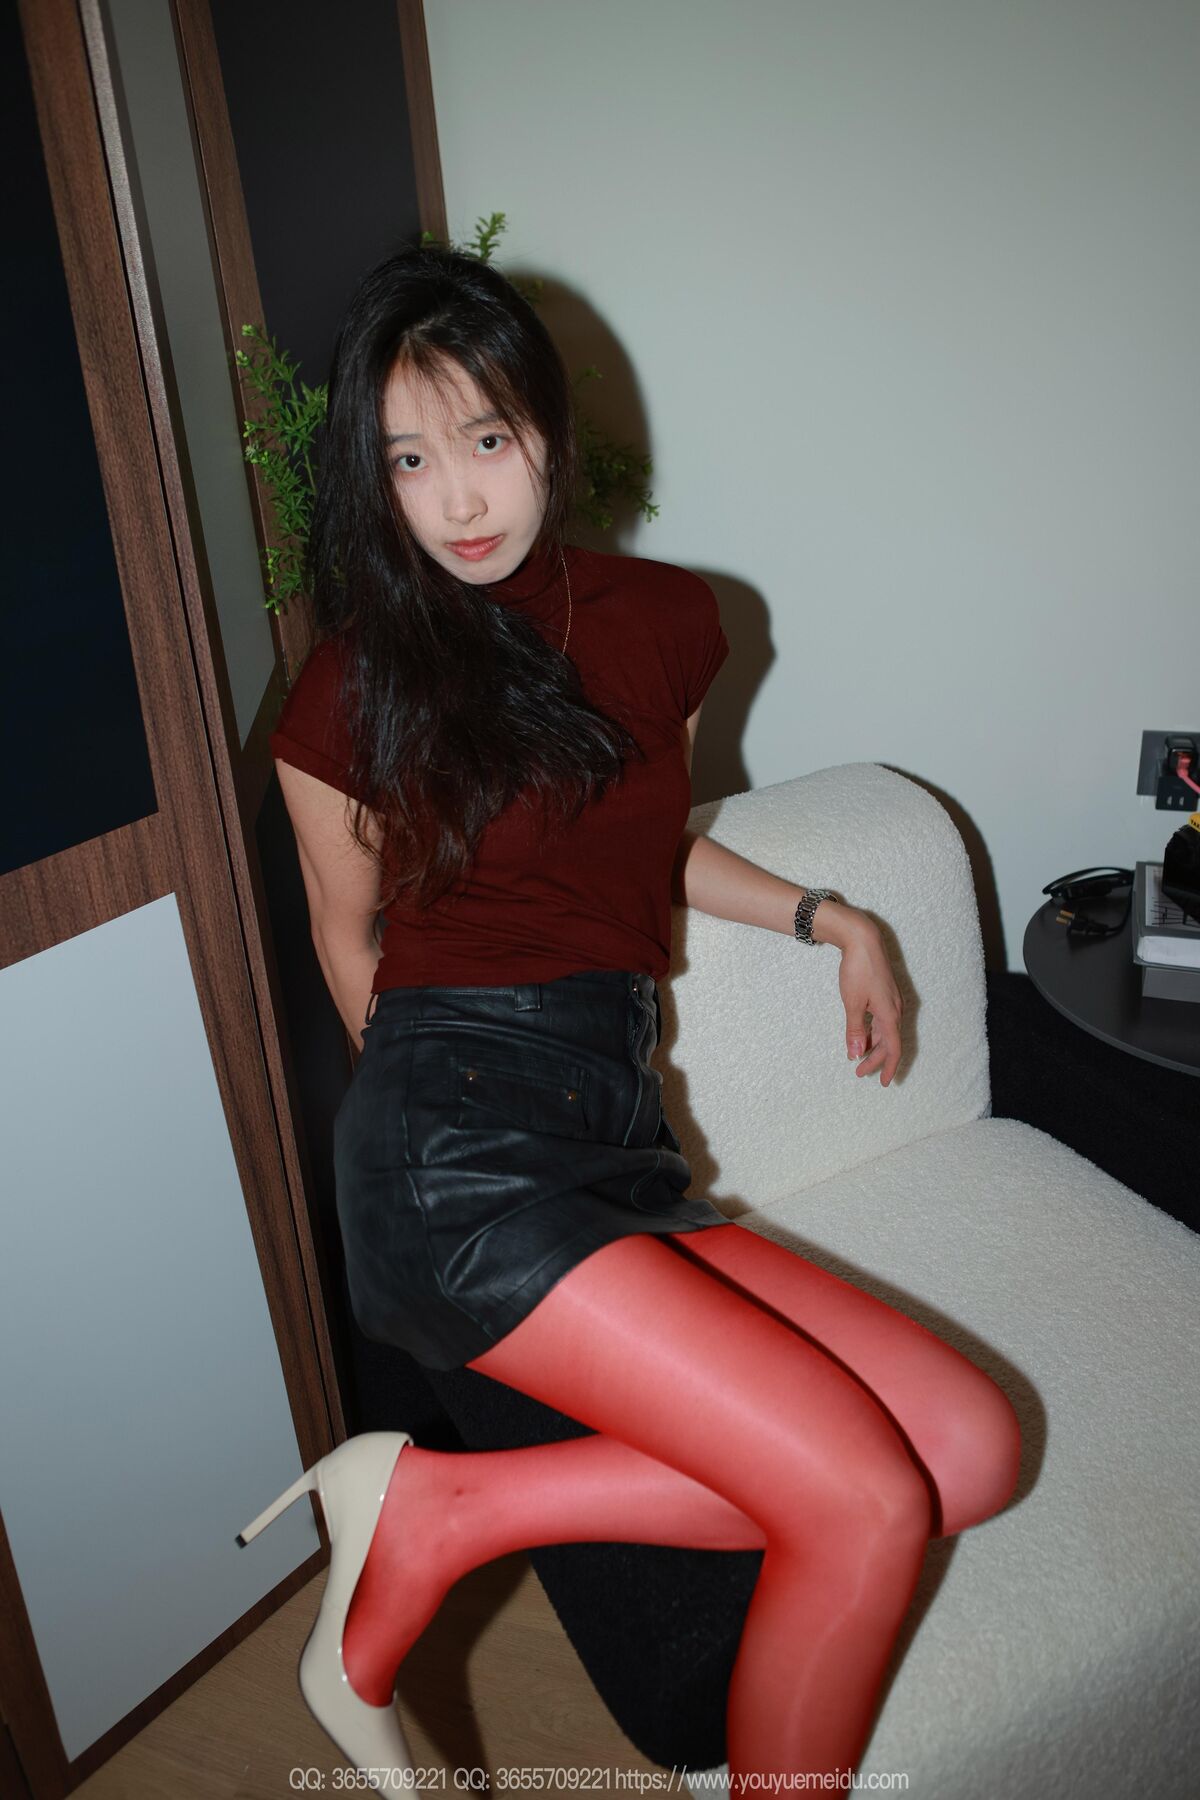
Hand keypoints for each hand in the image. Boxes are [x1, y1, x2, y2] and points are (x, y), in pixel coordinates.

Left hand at [828, 908, 903, 1085]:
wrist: (862, 939)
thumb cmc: (857, 970)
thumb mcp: (852, 1003)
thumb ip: (855, 1030)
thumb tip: (857, 1054)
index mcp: (890, 1014)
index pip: (893, 1049)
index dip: (888, 1067)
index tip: (882, 1083)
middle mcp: (895, 1009)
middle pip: (889, 1042)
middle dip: (876, 1060)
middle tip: (859, 1073)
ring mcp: (892, 1001)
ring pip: (886, 1031)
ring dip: (874, 1046)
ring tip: (858, 1057)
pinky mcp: (885, 993)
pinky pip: (883, 1020)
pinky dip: (873, 1031)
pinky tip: (863, 1035)